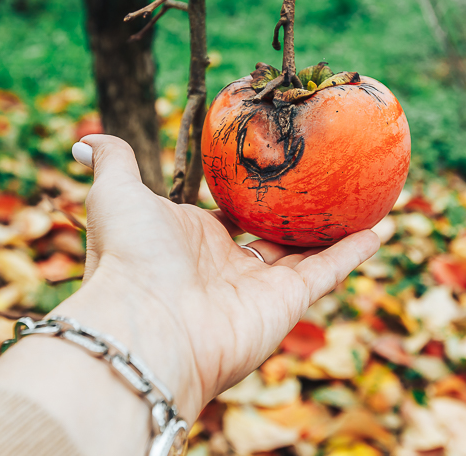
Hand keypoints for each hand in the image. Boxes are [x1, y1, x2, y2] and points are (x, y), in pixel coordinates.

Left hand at [62, 135, 379, 422]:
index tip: (270, 170)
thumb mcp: (116, 196)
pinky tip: (381, 228)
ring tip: (363, 202)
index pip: (226, 216)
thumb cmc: (128, 257)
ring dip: (336, 231)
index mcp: (192, 242)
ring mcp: (259, 288)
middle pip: (271, 237)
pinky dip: (356, 251)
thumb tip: (85, 139)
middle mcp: (227, 268)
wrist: (146, 326)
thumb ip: (113, 161)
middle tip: (324, 185)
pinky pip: (329, 271)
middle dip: (295, 215)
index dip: (247, 196)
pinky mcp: (287, 303)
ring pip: (307, 254)